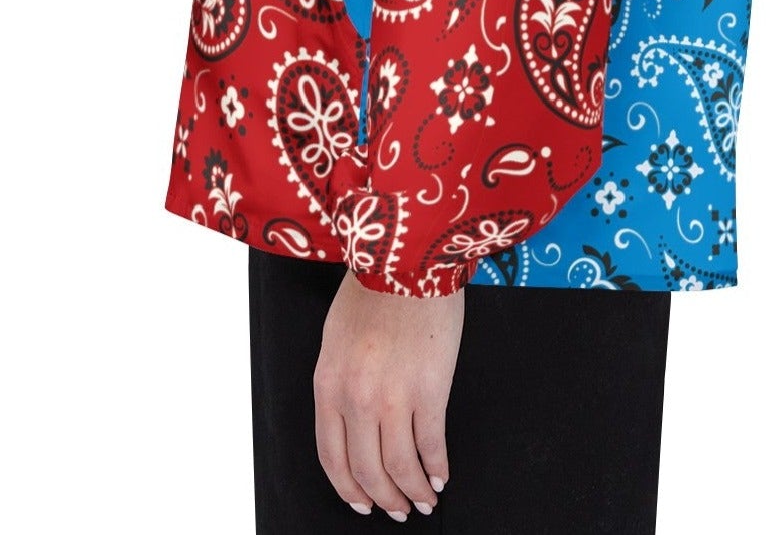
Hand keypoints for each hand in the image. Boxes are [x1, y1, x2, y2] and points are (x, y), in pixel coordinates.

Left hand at [313, 268, 461, 518]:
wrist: (406, 258)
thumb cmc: (372, 292)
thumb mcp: (336, 341)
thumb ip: (340, 384)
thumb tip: (356, 425)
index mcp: (327, 386)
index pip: (332, 457)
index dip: (348, 487)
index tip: (362, 502)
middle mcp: (355, 399)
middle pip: (367, 470)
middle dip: (384, 498)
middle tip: (397, 509)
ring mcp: (393, 397)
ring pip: (400, 466)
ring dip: (413, 491)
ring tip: (424, 500)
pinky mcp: (429, 390)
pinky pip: (431, 444)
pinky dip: (437, 467)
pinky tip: (442, 474)